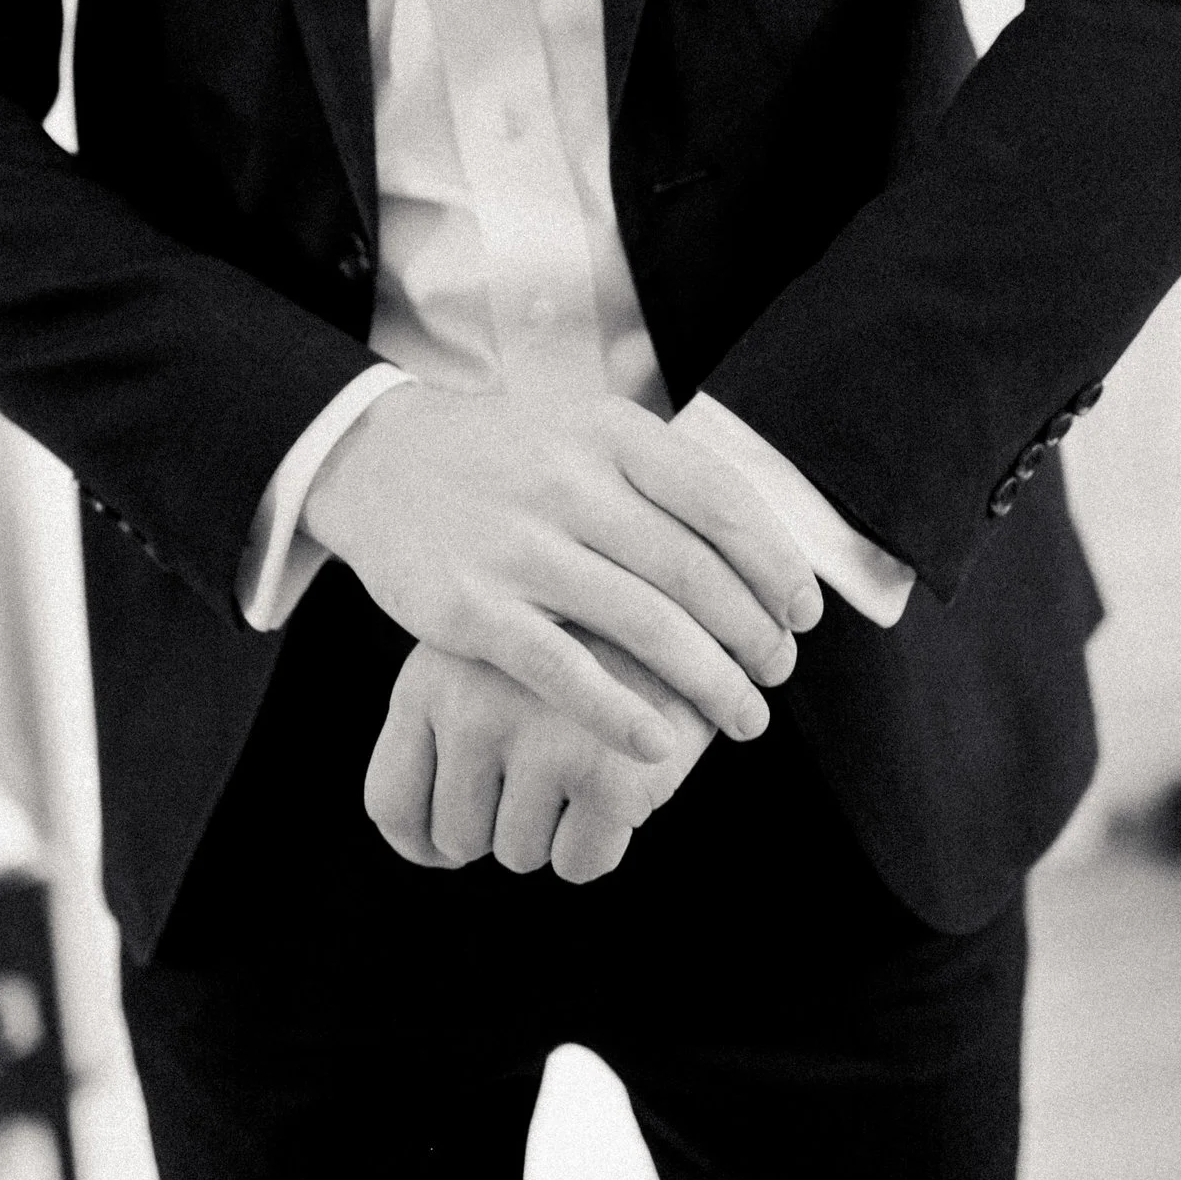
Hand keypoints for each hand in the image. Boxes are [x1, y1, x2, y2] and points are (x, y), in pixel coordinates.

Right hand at [303, 384, 821, 761]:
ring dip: (710, 681)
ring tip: (743, 718)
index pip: (724, 504)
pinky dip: (621, 713)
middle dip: (754, 636)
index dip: (777, 567)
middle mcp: (568, 481)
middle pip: (695, 572)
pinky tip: (660, 746)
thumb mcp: (586, 433)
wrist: (376, 457)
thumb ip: (666, 480)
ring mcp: (517, 545)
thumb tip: (767, 553)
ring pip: (645, 624)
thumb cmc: (506, 457)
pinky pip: (564, 670)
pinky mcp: (469, 608)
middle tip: (777, 675)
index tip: (804, 614)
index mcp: (610, 433)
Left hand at [364, 630, 715, 882]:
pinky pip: (579, 864)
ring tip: (590, 756)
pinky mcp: (608, 775)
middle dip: (502, 825)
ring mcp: (539, 742)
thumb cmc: (578, 634)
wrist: (689, 586)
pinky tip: (624, 784)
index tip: (451, 848)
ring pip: (520, 853)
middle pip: (457, 837)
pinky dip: (602, 844)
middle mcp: (471, 711)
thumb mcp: (491, 651)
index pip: (391, 803)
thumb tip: (436, 856)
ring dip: (556, 829)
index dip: (421, 842)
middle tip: (550, 772)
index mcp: (427, 680)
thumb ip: (451, 728)